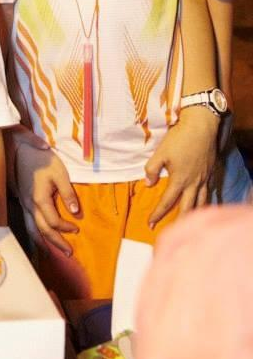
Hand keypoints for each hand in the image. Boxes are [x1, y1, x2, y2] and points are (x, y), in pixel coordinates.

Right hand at [10, 126, 79, 255]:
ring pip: (32, 229)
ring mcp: (24, 204)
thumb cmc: (42, 160)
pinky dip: (35, 234)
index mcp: (40, 199)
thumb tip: (76, 212)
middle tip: (69, 253)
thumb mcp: (60, 173)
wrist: (21, 150)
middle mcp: (30, 205)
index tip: (77, 228)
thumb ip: (67, 193)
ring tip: (53, 253)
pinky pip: (28, 223)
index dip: (65, 228)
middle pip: (42, 230)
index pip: (53, 222)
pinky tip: (41, 238)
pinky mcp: (22, 202)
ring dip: (44, 242)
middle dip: (56, 243)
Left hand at [143, 108, 218, 227]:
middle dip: (178, 222)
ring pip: (201, 203)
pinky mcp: (211, 173)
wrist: (201, 126)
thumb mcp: (160, 153)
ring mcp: (205, 179)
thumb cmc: (179, 138)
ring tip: (188, 222)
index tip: (150, 224)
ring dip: (194, 214)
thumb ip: (152, 169)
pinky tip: (203, 205)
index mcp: (179, 180)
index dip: (157, 214)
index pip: (166, 202)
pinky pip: (209, 193)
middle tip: (171, 232)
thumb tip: (148, 184)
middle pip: (187, 208)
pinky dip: (206, 202)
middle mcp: (194, 183)